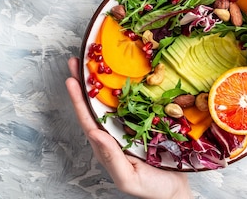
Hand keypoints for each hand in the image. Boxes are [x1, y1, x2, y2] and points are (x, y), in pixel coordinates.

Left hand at [65, 57, 192, 198]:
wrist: (175, 191)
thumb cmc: (151, 188)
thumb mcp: (127, 178)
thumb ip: (111, 157)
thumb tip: (95, 134)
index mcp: (106, 145)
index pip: (87, 119)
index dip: (78, 99)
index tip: (70, 80)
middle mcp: (114, 132)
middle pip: (95, 105)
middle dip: (85, 83)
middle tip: (76, 61)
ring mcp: (129, 126)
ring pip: (112, 101)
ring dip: (103, 81)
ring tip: (94, 61)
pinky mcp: (145, 123)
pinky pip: (134, 103)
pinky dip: (127, 88)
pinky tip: (125, 74)